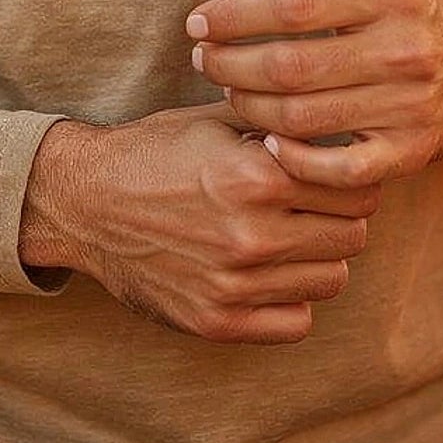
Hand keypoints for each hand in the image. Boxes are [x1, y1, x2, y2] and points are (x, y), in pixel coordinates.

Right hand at [17, 105, 379, 344]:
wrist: (85, 203)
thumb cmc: (156, 151)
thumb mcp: (217, 121)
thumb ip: (282, 124)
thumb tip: (344, 124)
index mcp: (255, 176)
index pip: (356, 187)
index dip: (353, 175)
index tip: (336, 172)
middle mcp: (250, 234)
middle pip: (353, 235)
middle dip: (344, 215)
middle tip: (319, 204)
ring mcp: (234, 284)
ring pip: (332, 279)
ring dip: (320, 256)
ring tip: (293, 235)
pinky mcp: (217, 322)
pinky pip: (297, 322)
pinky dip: (293, 298)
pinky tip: (271, 272)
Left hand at [186, 0, 442, 188]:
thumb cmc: (390, 0)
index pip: (291, 6)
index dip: (233, 17)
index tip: (198, 23)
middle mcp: (402, 47)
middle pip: (292, 66)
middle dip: (231, 64)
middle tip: (202, 60)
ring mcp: (409, 104)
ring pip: (305, 117)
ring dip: (249, 107)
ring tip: (228, 91)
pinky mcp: (410, 150)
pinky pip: (340, 169)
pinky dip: (295, 161)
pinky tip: (268, 141)